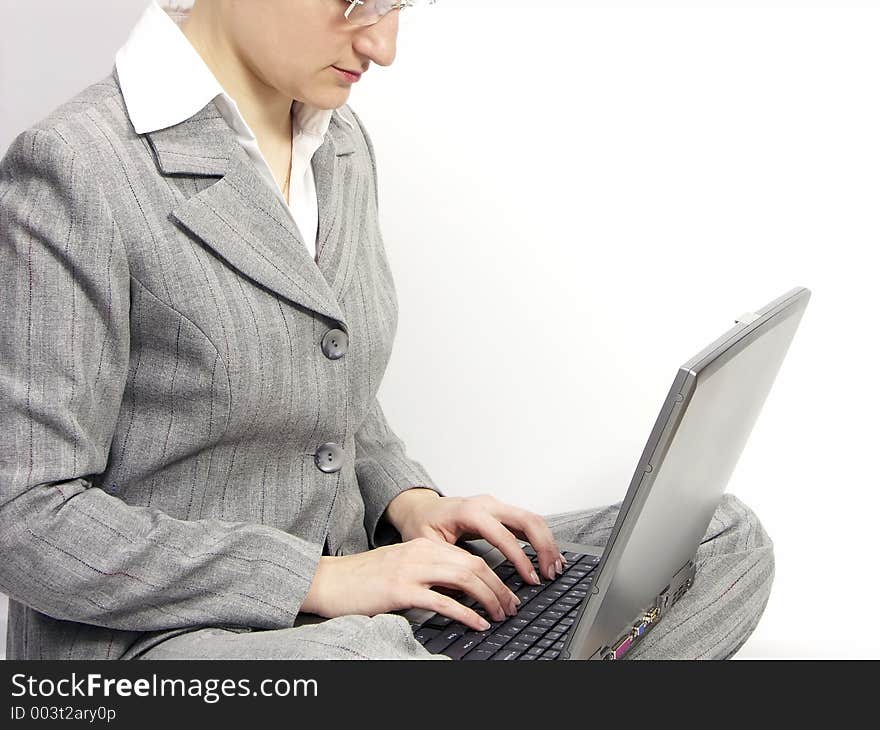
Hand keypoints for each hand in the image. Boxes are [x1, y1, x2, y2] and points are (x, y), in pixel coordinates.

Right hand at [300, 537, 521, 630]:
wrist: (329, 580)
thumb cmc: (363, 579)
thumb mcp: (402, 566)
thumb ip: (430, 572)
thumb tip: (462, 592)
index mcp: (423, 545)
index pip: (470, 557)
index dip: (494, 576)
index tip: (506, 593)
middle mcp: (421, 552)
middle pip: (474, 565)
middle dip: (499, 587)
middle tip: (511, 606)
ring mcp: (411, 569)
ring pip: (464, 578)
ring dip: (489, 598)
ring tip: (499, 615)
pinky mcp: (401, 590)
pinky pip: (443, 601)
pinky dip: (466, 613)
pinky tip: (477, 623)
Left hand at [385, 490, 566, 586]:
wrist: (420, 507)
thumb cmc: (422, 524)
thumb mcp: (427, 545)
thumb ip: (448, 562)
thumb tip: (467, 589)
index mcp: (469, 512)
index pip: (504, 535)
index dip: (520, 558)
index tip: (530, 578)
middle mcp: (487, 504)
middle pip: (527, 519)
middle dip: (544, 547)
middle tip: (550, 573)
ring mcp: (495, 505)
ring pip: (532, 518)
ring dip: (547, 542)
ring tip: (554, 567)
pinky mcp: (500, 511)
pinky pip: (526, 521)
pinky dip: (540, 538)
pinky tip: (547, 555)